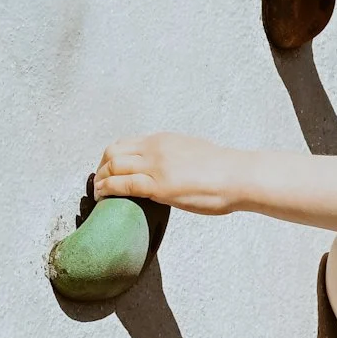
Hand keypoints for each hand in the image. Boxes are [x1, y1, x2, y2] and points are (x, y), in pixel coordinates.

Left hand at [93, 134, 243, 215]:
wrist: (238, 175)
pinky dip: (107, 190)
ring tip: (98, 193)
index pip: (126, 143)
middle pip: (113, 152)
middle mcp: (155, 148)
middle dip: (101, 168)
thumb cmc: (223, 169)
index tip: (108, 170)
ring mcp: (156, 166)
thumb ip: (174, 156)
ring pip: (113, 167)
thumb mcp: (192, 152)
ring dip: (100, 180)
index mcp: (164, 140)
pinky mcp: (159, 186)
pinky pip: (122, 185)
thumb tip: (169, 167)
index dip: (111, 157)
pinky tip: (103, 197)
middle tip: (100, 183)